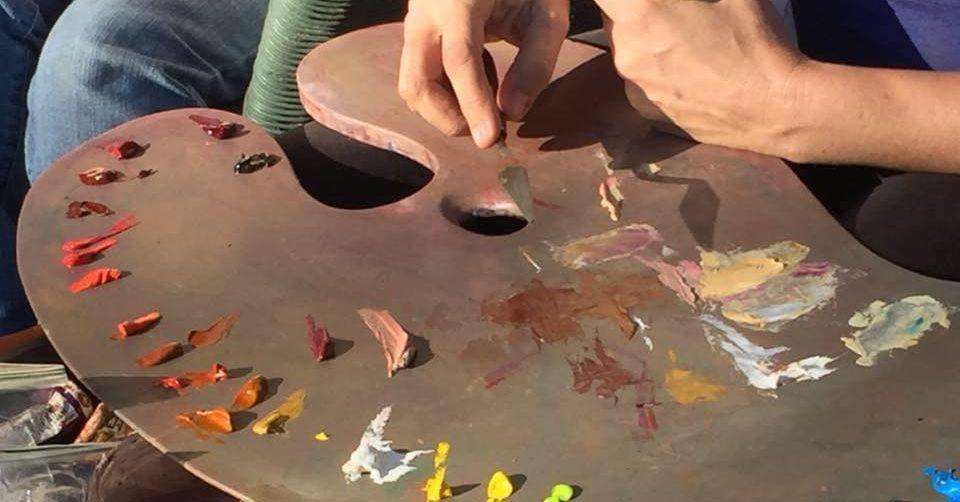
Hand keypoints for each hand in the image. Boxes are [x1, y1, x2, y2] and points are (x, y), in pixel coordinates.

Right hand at [400, 0, 569, 147]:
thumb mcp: (546, 14)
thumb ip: (536, 62)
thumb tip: (513, 112)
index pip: (459, 61)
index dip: (474, 104)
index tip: (490, 138)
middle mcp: (425, 12)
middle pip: (418, 83)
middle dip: (449, 118)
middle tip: (488, 129)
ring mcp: (413, 22)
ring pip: (412, 85)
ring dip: (445, 110)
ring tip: (485, 105)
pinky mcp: (415, 34)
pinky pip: (418, 76)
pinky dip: (444, 94)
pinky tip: (478, 83)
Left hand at [595, 0, 806, 156]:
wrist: (774, 108)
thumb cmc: (755, 40)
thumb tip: (678, 1)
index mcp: (641, 13)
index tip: (649, 1)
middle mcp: (625, 50)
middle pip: (613, 14)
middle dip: (636, 7)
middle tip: (674, 9)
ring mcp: (632, 84)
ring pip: (624, 46)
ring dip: (642, 36)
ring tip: (684, 38)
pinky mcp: (643, 109)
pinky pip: (637, 76)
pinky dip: (652, 66)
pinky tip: (686, 68)